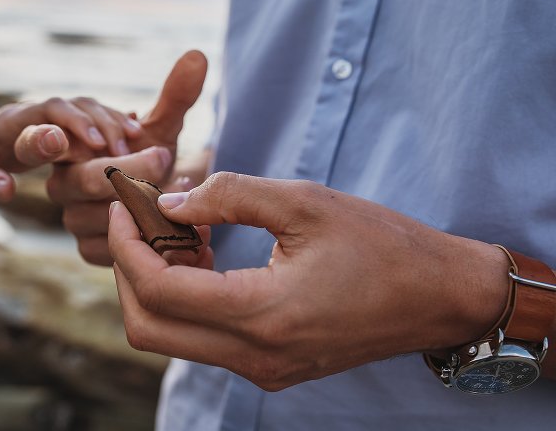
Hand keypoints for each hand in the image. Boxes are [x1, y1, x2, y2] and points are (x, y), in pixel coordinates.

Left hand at [0, 97, 141, 200]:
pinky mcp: (60, 124)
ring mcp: (50, 115)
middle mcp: (36, 111)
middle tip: (126, 150)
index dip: (75, 123)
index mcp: (13, 119)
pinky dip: (113, 124)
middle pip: (77, 104)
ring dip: (114, 122)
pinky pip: (91, 116)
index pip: (50, 110)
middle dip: (104, 123)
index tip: (97, 146)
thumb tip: (6, 190)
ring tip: (138, 143)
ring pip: (89, 107)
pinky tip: (135, 137)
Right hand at [46, 50, 206, 264]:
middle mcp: (61, 184)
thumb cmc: (152, 158)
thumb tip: (198, 55)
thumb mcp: (161, 129)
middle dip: (130, 167)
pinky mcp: (87, 249)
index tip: (109, 135)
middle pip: (84, 178)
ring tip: (180, 188)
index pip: (52, 138)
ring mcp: (71, 219)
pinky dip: (145, 235)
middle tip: (165, 155)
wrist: (163, 203)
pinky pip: (110, 246)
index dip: (72, 135)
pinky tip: (173, 225)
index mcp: (68, 148)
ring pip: (99, 215)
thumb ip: (174, 96)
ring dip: (145, 203)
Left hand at [108, 172, 510, 390]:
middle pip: (147, 328)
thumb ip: (228, 195)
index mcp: (263, 315)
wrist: (439, 296)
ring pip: (170, 337)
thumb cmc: (381, 244)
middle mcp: (254, 357)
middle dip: (128, 271)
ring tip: (181, 233)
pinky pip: (203, 339)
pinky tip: (207, 256)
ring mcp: (261, 370)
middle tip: (143, 222)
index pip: (158, 291)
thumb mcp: (304, 201)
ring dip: (157, 284)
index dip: (127, 246)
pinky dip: (186, 299)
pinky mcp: (269, 367)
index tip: (126, 206)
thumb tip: (171, 201)